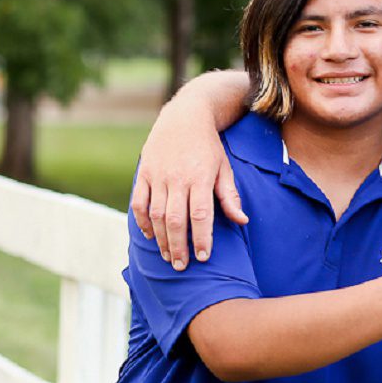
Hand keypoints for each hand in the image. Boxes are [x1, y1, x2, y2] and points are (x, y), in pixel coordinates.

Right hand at [128, 104, 245, 270]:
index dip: (201, 238)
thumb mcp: (224, 168)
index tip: (203, 257)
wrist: (185, 116)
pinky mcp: (144, 173)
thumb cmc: (209, 146)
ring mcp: (158, 175)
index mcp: (200, 177)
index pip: (200, 215)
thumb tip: (242, 221)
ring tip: (169, 257)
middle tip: (182, 267)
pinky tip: (150, 236)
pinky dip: (142, 221)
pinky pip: (139, 202)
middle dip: (178, 246)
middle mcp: (177, 177)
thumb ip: (230, 196)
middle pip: (175, 220)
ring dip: (161, 239)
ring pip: (155, 215)